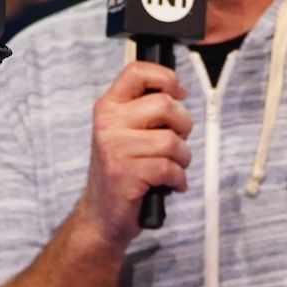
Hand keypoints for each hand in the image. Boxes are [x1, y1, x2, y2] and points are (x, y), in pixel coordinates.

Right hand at [78, 61, 192, 246]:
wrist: (102, 214)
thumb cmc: (123, 172)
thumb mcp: (126, 133)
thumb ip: (145, 112)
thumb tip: (178, 93)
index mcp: (109, 107)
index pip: (137, 71)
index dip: (167, 77)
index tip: (179, 93)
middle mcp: (108, 123)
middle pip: (166, 105)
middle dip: (184, 127)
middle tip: (176, 143)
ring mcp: (115, 148)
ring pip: (172, 141)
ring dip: (182, 159)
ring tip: (170, 168)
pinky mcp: (126, 173)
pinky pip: (170, 168)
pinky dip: (178, 180)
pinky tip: (169, 184)